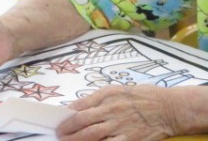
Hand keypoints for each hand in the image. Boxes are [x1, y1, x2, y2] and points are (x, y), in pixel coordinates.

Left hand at [56, 85, 174, 140]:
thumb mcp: (116, 90)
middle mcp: (110, 110)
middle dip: (67, 130)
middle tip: (59, 134)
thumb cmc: (141, 97)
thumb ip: (96, 98)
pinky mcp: (130, 139)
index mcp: (106, 96)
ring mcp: (119, 126)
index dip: (66, 115)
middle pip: (82, 121)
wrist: (168, 107)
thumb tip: (76, 106)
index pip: (79, 106)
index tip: (59, 121)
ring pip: (92, 135)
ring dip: (76, 140)